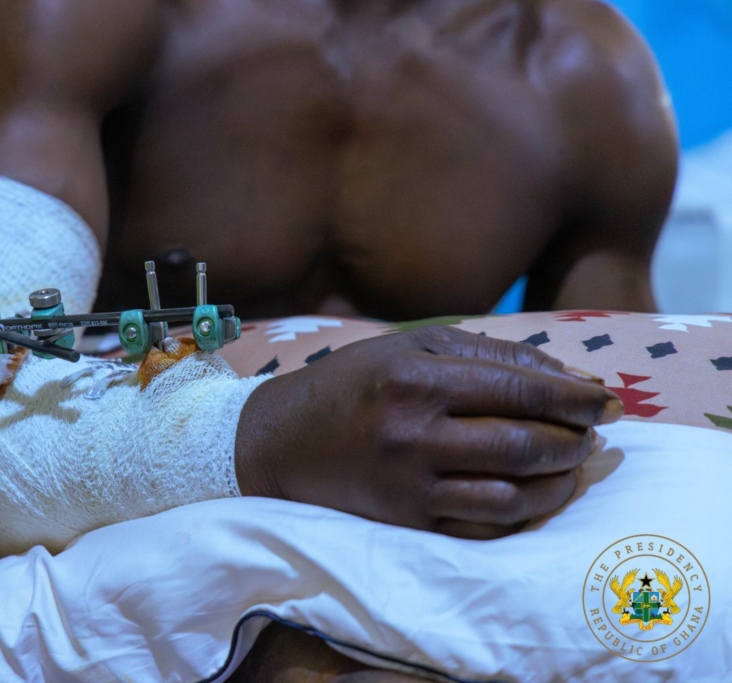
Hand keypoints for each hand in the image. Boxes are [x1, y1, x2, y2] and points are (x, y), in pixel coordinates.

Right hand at [235, 326, 622, 539]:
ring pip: (512, 494)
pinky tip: (531, 494)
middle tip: (589, 434)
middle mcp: (412, 432)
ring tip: (567, 464)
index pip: (520, 389)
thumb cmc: (352, 383)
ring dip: (558, 482)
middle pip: (524, 444)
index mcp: (415, 377)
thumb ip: (491, 355)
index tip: (608, 401)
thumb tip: (572, 380)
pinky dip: (522, 514)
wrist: (279, 441)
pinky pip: (483, 527)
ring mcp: (408, 484)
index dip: (576, 398)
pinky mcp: (405, 523)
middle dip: (574, 440)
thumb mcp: (411, 345)